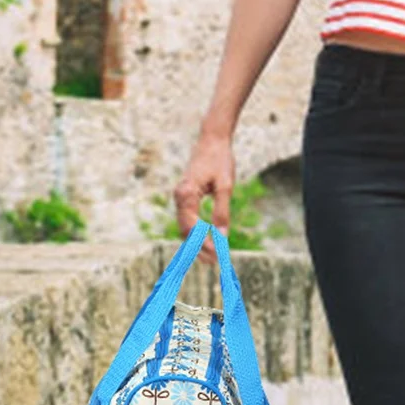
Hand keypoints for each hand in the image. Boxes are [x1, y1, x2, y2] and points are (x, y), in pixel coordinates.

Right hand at [173, 137, 233, 256]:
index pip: (192, 227)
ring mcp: (180, 197)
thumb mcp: (225, 186)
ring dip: (197, 243)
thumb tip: (222, 237)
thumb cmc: (219, 160)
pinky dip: (196, 233)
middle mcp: (179, 197)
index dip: (203, 243)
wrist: (212, 141)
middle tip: (214, 263)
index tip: (217, 254)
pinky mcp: (185, 197)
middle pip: (185, 230)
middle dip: (199, 248)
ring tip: (211, 258)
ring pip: (185, 227)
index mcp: (186, 194)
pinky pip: (188, 220)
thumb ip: (222, 212)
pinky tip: (206, 243)